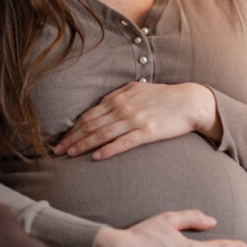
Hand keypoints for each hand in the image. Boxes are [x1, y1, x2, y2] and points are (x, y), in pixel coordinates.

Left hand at [53, 82, 221, 159]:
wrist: (189, 101)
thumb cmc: (163, 96)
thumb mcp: (137, 89)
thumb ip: (118, 96)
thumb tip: (101, 103)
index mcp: (119, 98)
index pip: (89, 115)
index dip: (73, 128)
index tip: (61, 139)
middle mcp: (123, 108)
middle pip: (91, 125)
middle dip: (72, 138)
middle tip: (57, 150)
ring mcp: (135, 120)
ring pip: (102, 134)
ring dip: (84, 144)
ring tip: (70, 154)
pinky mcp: (147, 132)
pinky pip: (123, 142)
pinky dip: (108, 150)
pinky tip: (97, 157)